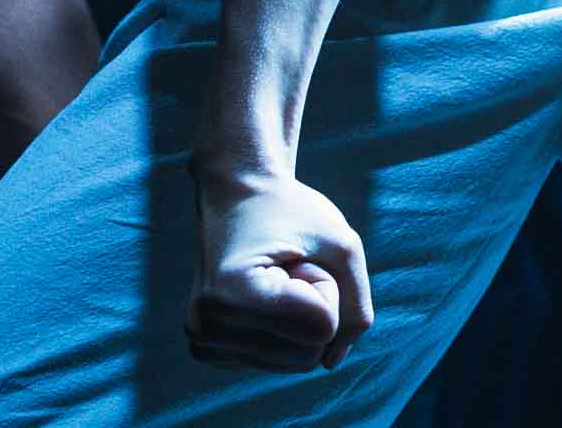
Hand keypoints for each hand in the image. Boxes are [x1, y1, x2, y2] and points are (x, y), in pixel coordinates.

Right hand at [185, 161, 372, 368]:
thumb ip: (356, 306)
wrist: (237, 197)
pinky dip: (284, 330)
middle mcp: (207, 328)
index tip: (297, 255)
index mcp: (231, 296)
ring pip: (296, 363)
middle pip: (309, 355)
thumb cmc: (291, 213)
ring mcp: (205, 345)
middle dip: (316, 306)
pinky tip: (262, 297)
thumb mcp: (343, 244)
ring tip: (275, 280)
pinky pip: (279, 361)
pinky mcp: (210, 352)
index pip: (322, 328)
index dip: (327, 286)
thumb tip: (333, 361)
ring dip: (301, 319)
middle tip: (287, 266)